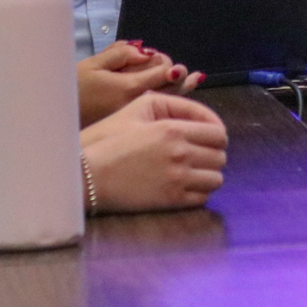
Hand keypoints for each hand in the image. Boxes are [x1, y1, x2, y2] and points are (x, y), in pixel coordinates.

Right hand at [76, 41, 202, 125]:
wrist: (56, 127)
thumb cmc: (72, 93)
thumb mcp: (92, 66)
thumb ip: (120, 54)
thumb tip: (144, 51)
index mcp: (130, 87)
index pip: (164, 69)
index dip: (165, 62)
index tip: (157, 60)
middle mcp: (140, 106)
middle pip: (174, 88)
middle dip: (180, 77)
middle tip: (182, 72)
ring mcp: (140, 123)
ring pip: (173, 105)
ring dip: (184, 90)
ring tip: (196, 80)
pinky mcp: (137, 134)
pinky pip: (163, 118)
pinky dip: (174, 106)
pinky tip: (177, 101)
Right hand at [80, 92, 226, 212]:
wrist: (86, 176)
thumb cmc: (107, 140)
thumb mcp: (138, 109)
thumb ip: (173, 106)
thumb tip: (200, 117)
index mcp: (174, 129)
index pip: (219, 133)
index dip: (217, 135)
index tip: (208, 139)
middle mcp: (181, 153)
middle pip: (220, 156)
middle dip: (212, 154)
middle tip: (198, 155)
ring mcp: (177, 179)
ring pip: (216, 178)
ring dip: (208, 174)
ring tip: (192, 172)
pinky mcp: (170, 200)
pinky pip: (203, 197)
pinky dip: (199, 192)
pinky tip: (184, 186)